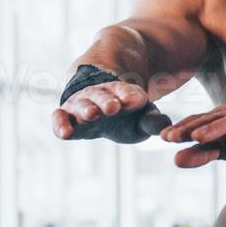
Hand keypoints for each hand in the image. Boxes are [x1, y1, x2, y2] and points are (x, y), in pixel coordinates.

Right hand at [53, 81, 169, 141]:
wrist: (101, 105)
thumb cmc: (126, 114)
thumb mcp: (142, 118)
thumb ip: (152, 122)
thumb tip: (166, 126)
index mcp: (123, 93)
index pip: (127, 92)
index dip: (131, 96)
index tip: (136, 100)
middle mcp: (101, 95)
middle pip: (103, 96)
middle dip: (108, 101)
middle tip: (113, 107)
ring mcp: (82, 103)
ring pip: (82, 104)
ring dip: (86, 108)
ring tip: (91, 114)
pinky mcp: (66, 115)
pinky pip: (59, 117)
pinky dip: (60, 123)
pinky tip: (64, 134)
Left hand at [161, 89, 225, 167]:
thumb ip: (204, 152)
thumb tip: (175, 160)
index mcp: (222, 118)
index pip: (197, 122)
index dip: (180, 129)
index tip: (161, 137)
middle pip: (209, 121)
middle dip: (189, 129)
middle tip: (169, 137)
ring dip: (214, 130)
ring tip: (197, 137)